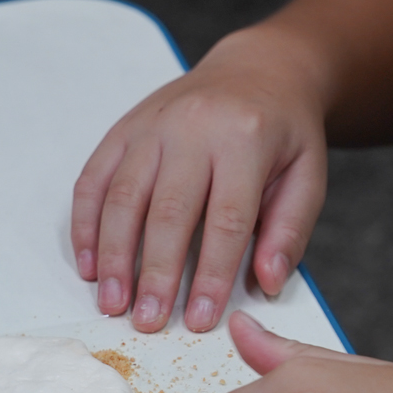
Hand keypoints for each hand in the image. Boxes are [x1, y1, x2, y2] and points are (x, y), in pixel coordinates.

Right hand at [71, 28, 327, 332]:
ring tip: (111, 303)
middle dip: (154, 273)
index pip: (226, 220)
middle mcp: (193, 127)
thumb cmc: (283, 134)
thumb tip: (266, 284)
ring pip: (121, 197)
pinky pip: (92, 180)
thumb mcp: (307, 176)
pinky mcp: (122, 130)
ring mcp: (151, 126)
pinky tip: (89, 265)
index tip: (198, 320)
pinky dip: (85, 225)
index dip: (211, 275)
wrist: (256, 70)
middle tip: (145, 322)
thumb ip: (289, 231)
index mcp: (246, 138)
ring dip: (112, 256)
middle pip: (167, 211)